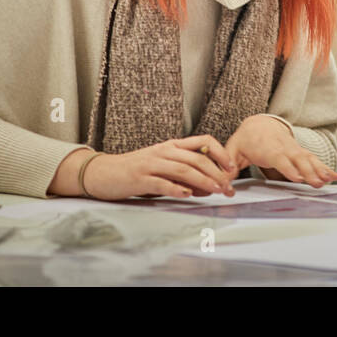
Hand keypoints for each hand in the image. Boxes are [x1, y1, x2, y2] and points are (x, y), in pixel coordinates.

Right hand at [83, 135, 239, 199]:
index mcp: (172, 146)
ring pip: (184, 169)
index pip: (203, 142)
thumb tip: (209, 186)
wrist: (103, 172)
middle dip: (217, 173)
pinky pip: (161, 183)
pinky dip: (176, 189)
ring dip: (204, 181)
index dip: (221, 153)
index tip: (233, 168)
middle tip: (229, 188)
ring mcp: (152, 164)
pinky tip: (187, 195)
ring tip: (217, 191)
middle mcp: (164, 151)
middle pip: (197, 158)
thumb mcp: (163, 167)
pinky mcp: (140, 178)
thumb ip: (185, 175)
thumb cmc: (135, 171)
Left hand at [224, 115, 336, 188]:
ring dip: (320, 170)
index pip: (279, 158)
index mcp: (268, 148)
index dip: (288, 168)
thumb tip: (223, 181)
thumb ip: (228, 165)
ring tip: (330, 180)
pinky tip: (336, 176)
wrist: (260, 124)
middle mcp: (285, 148)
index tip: (297, 178)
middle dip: (309, 172)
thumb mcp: (233, 148)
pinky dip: (326, 168)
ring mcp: (295, 150)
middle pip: (298, 160)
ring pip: (309, 160)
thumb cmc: (246, 139)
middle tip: (317, 183)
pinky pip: (315, 160)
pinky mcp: (301, 153)